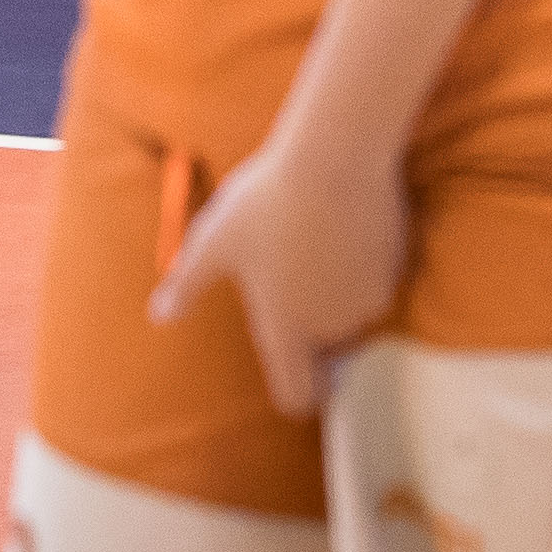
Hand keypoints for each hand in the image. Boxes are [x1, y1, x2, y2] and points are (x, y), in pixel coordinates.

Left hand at [149, 127, 407, 419]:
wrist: (335, 156)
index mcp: (286, 330)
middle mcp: (330, 328)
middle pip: (324, 349)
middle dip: (311, 324)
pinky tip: (342, 225)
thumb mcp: (212, 241)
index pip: (296, 395)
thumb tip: (158, 316)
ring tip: (312, 237)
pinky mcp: (393, 270)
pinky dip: (360, 265)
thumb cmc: (265, 201)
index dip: (295, 391)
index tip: (294, 375)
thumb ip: (186, 285)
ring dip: (335, 292)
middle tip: (287, 268)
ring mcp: (366, 301)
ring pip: (349, 313)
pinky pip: (373, 280)